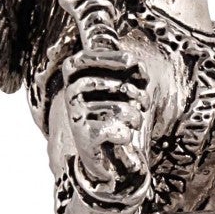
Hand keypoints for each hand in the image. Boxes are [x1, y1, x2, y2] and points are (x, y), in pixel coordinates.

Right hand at [62, 49, 150, 204]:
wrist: (105, 157)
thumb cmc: (115, 115)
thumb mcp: (124, 90)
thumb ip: (131, 73)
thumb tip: (137, 65)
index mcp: (75, 80)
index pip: (81, 60)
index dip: (107, 57)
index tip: (131, 60)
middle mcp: (70, 96)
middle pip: (107, 85)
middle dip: (134, 93)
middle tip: (144, 103)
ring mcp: (76, 116)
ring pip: (119, 109)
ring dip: (135, 117)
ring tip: (135, 122)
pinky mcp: (85, 138)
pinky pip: (116, 130)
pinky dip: (126, 134)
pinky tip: (124, 138)